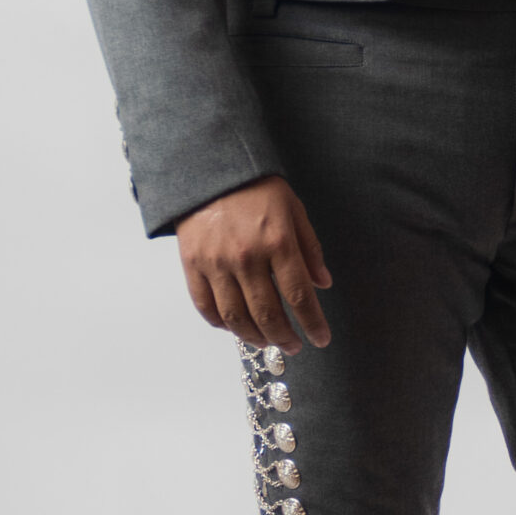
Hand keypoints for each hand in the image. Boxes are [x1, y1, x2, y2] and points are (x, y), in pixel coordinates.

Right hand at [176, 175, 332, 350]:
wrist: (209, 168)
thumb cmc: (257, 187)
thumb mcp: (294, 209)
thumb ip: (310, 249)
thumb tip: (323, 284)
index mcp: (278, 242)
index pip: (299, 296)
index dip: (313, 324)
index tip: (321, 339)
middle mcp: (247, 257)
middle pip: (268, 314)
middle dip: (285, 338)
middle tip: (294, 346)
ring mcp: (217, 263)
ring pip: (236, 318)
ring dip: (255, 338)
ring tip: (267, 342)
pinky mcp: (192, 265)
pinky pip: (206, 307)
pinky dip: (222, 324)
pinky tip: (236, 327)